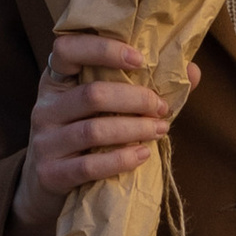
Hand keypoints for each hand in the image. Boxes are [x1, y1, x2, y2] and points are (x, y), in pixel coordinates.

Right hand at [4, 30, 197, 235]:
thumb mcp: (101, 108)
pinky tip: (143, 154)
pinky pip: (89, 165)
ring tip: (160, 130)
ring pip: (93, 130)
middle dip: (135, 99)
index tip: (140, 59)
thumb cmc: (84, 138)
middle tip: (161, 107)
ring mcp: (44, 141)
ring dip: (134, 129)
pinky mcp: (50, 173)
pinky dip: (121, 159)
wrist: (46, 186)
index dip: (102, 49)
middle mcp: (44, 106)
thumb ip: (141, 86)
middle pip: (92, 94)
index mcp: (56, 81)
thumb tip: (192, 71)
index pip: (67, 49)